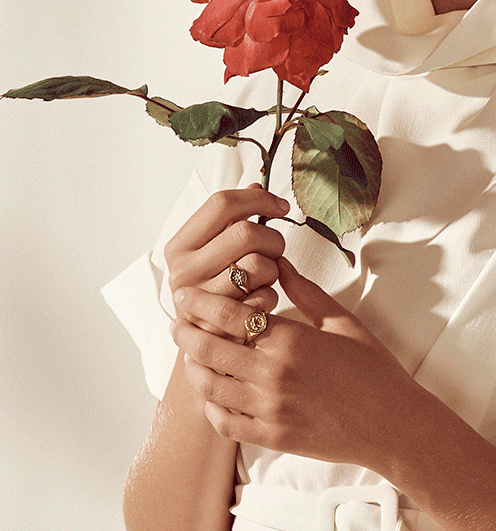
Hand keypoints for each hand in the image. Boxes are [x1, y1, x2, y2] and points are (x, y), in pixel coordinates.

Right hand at [164, 185, 288, 341]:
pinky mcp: (221, 326)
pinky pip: (265, 296)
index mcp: (179, 246)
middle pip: (247, 232)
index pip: (221, 203)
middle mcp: (183, 271)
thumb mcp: (213, 252)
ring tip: (263, 278)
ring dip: (273, 270)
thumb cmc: (215, 289)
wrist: (204, 345)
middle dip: (273, 239)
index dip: (259, 199)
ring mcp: (201, 300)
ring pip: (260, 264)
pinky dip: (271, 295)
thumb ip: (232, 219)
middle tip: (274, 250)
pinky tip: (259, 300)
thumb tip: (256, 185)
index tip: (281, 207)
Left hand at [171, 256, 418, 469]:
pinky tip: (212, 394)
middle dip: (186, 333)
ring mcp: (269, 409)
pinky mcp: (271, 436)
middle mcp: (273, 375)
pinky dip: (211, 406)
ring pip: (210, 386)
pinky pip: (225, 422)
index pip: (228, 315)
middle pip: (209, 349)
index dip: (201, 302)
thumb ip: (306, 292)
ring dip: (194, 368)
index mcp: (291, 340)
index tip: (186, 295)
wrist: (394, 425)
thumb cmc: (375, 370)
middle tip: (177, 322)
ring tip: (190, 355)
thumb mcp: (344, 322)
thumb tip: (278, 262)